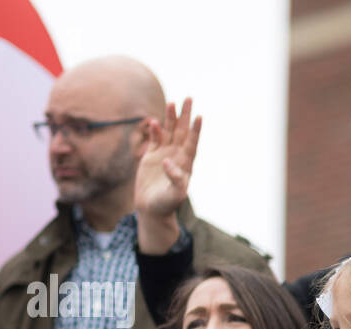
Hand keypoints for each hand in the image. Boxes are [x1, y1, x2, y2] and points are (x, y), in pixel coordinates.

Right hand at [135, 98, 199, 250]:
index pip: (192, 143)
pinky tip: (154, 122)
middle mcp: (176, 156)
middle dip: (185, 116)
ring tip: (172, 102)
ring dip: (170, 118)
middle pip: (182, 132)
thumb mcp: (175, 194)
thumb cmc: (166, 204)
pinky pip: (154, 140)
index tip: (199, 116)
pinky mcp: (151, 157)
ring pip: (169, 132)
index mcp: (185, 164)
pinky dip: (155, 131)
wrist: (152, 209)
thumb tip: (168, 161)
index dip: (195, 130)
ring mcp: (164, 155)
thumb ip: (175, 179)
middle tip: (189, 98)